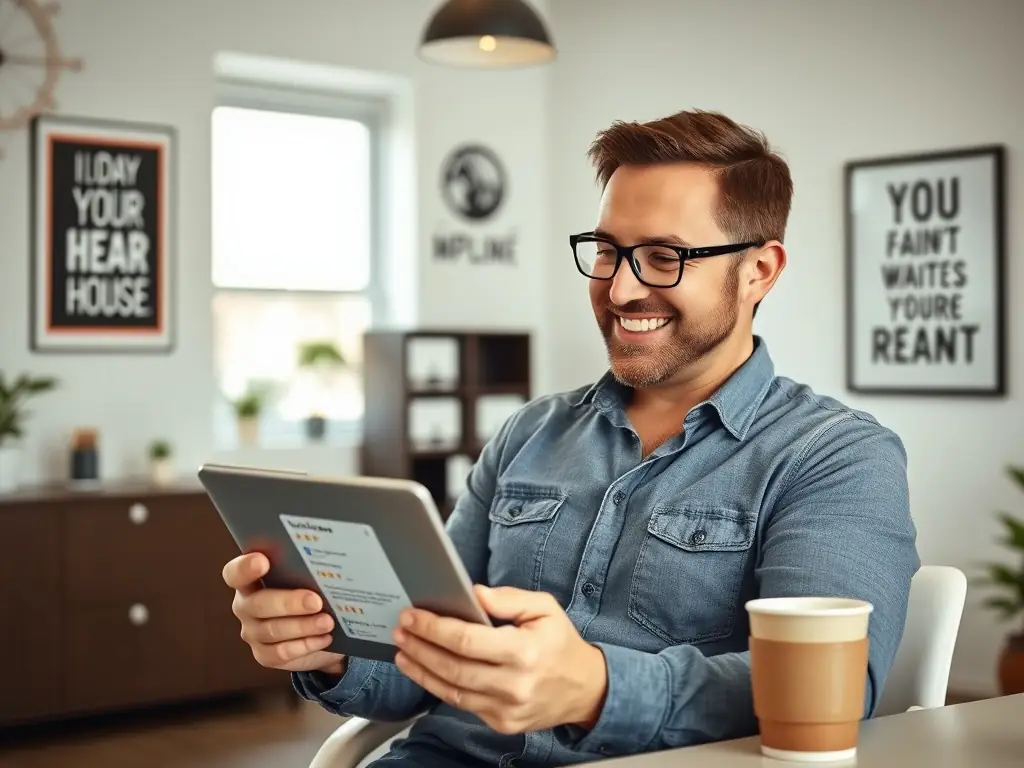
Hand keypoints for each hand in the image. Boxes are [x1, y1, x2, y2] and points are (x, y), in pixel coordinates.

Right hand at [222, 552, 346, 674]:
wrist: (323, 630)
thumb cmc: (311, 592)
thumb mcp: (307, 578)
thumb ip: (306, 569)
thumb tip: (326, 561)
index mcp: (250, 580)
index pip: (235, 573)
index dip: (245, 567)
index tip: (262, 561)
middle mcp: (246, 606)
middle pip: (258, 604)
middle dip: (288, 602)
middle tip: (315, 601)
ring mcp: (253, 632)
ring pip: (273, 630)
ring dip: (303, 626)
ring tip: (327, 622)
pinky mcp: (264, 655)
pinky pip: (281, 652)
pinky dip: (305, 645)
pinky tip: (324, 638)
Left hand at [392, 585, 606, 734]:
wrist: (584, 689)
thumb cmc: (560, 643)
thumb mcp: (544, 607)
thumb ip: (508, 598)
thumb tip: (472, 593)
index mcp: (525, 651)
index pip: (467, 640)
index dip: (434, 628)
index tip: (413, 616)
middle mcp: (515, 685)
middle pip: (453, 667)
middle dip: (421, 647)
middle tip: (401, 630)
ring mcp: (507, 709)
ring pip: (452, 691)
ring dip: (421, 670)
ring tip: (404, 650)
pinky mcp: (501, 724)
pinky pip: (462, 704)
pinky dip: (439, 687)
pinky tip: (425, 670)